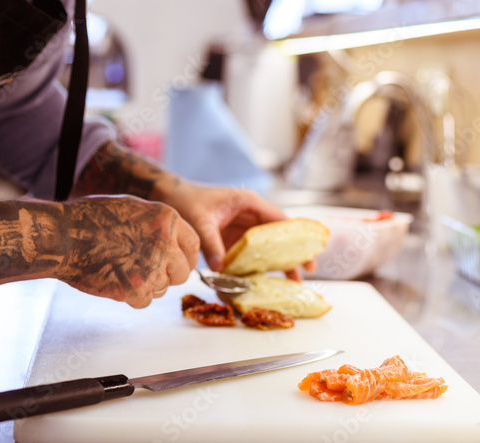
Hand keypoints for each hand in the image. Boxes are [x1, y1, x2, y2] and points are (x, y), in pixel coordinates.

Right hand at [56, 195, 198, 307]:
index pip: (193, 245)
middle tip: (147, 271)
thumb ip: (158, 226)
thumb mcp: (134, 208)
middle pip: (182, 272)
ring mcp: (152, 268)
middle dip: (168, 275)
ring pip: (163, 289)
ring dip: (148, 285)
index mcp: (167, 219)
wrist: (64, 237)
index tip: (179, 264)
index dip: (186, 257)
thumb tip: (174, 244)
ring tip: (123, 270)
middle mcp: (166, 242)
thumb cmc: (92, 219)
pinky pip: (145, 301)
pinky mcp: (136, 289)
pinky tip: (114, 280)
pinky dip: (131, 296)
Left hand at [154, 181, 312, 279]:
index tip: (307, 252)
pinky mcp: (234, 240)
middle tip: (308, 271)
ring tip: (294, 283)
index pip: (278, 220)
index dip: (295, 237)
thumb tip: (221, 269)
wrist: (170, 197)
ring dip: (280, 262)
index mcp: (248, 203)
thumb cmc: (187, 202)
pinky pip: (251, 254)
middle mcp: (250, 215)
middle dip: (294, 252)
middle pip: (278, 236)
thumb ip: (211, 244)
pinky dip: (258, 267)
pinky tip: (266, 282)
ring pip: (268, 247)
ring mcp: (243, 228)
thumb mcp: (200, 222)